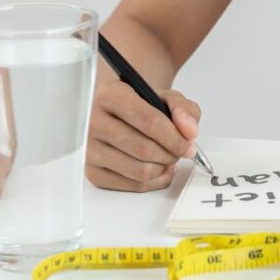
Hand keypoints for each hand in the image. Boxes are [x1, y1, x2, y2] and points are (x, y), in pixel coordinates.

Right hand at [85, 80, 200, 191]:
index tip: (189, 143)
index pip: (148, 121)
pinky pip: (131, 185)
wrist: (118, 114)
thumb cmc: (141, 105)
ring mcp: (89, 149)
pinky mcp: (92, 171)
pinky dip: (154, 181)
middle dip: (171, 153)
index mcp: (109, 95)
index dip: (175, 137)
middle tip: (180, 150)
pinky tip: (159, 169)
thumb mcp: (165, 98)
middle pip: (144, 149)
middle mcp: (92, 121)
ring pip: (139, 170)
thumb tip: (189, 130)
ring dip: (163, 168)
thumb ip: (183, 109)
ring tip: (168, 157)